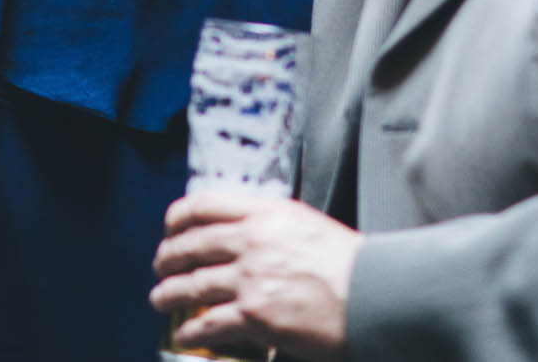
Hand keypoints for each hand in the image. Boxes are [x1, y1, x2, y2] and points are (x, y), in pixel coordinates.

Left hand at [150, 191, 360, 361]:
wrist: (377, 295)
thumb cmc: (351, 264)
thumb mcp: (306, 224)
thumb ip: (270, 224)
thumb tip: (242, 232)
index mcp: (266, 213)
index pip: (204, 204)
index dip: (178, 217)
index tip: (170, 228)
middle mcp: (253, 240)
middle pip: (190, 245)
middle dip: (167, 258)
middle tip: (161, 266)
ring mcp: (251, 279)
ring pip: (191, 284)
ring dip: (168, 294)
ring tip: (161, 299)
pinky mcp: (255, 315)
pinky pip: (208, 322)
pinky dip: (190, 329)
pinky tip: (184, 332)